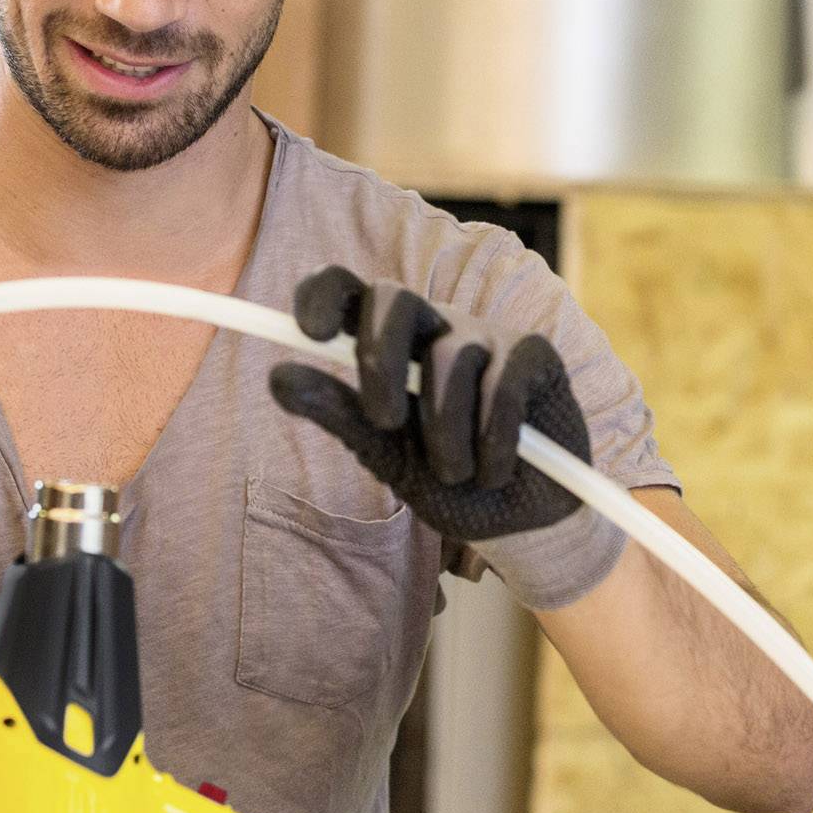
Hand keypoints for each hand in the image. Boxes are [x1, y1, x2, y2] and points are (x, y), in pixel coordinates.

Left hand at [269, 266, 590, 541]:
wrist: (520, 522)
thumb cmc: (450, 482)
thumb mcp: (386, 453)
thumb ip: (339, 413)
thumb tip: (277, 376)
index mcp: (391, 344)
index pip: (348, 290)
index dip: (322, 294)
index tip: (309, 333)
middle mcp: (436, 327)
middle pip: (394, 298)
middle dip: (380, 359)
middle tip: (386, 420)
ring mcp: (488, 336)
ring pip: (449, 359)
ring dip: (446, 435)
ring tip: (457, 474)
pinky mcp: (534, 354)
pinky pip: (502, 385)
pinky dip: (493, 442)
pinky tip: (497, 469)